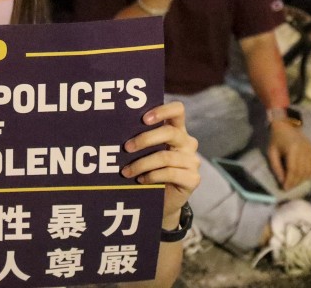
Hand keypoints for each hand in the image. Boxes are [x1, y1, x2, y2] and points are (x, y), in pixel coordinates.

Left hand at [122, 101, 200, 227]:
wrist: (163, 200)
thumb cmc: (150, 169)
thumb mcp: (146, 152)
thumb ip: (141, 138)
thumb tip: (118, 130)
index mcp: (177, 130)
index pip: (178, 110)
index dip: (162, 111)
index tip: (144, 119)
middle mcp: (188, 143)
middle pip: (170, 132)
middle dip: (144, 139)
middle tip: (126, 147)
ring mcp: (192, 161)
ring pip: (165, 156)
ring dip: (141, 164)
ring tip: (126, 171)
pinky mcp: (193, 178)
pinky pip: (170, 173)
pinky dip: (152, 176)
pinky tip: (141, 180)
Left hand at [267, 119, 310, 189]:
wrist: (286, 124)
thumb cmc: (276, 138)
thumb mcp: (271, 152)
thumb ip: (276, 167)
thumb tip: (281, 181)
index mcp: (293, 150)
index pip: (293, 170)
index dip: (290, 181)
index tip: (285, 188)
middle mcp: (304, 151)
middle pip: (302, 172)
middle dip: (295, 182)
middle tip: (288, 188)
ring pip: (309, 171)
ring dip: (302, 180)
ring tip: (294, 183)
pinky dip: (309, 174)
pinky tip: (302, 178)